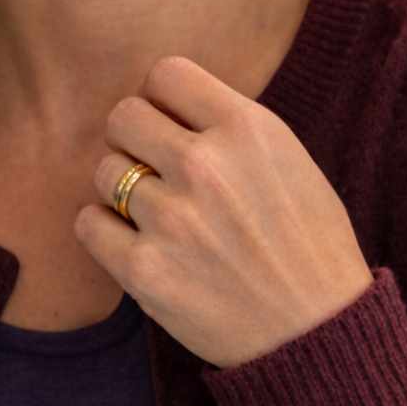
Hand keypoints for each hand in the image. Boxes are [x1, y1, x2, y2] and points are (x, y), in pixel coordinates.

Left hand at [75, 56, 374, 369]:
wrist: (318, 331)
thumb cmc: (309, 243)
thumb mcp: (290, 159)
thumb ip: (231, 127)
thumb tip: (168, 107)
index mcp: (248, 128)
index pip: (166, 73)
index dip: (165, 99)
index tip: (173, 123)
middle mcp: (206, 165)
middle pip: (124, 115)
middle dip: (137, 139)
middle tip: (157, 168)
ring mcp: (172, 218)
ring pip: (105, 171)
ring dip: (122, 189)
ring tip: (156, 213)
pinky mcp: (144, 270)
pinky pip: (88, 223)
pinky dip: (105, 231)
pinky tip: (135, 242)